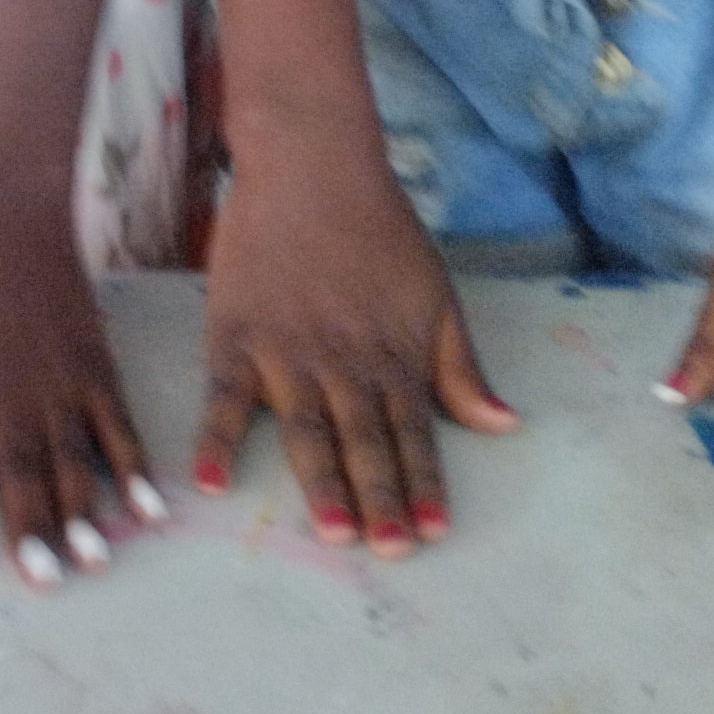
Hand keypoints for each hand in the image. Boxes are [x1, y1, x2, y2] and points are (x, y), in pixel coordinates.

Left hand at [0, 187, 157, 583]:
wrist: (8, 211)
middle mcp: (8, 388)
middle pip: (20, 466)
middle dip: (31, 525)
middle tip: (43, 580)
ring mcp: (59, 379)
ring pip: (74, 455)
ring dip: (84, 510)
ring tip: (92, 561)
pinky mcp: (96, 366)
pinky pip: (119, 426)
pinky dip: (135, 469)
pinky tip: (149, 511)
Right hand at [196, 120, 514, 549]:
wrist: (310, 165)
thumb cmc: (378, 228)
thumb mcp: (435, 293)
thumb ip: (461, 366)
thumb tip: (502, 424)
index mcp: (393, 354)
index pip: (415, 432)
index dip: (424, 484)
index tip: (434, 532)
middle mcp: (343, 362)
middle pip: (364, 441)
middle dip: (381, 499)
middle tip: (389, 549)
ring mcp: (286, 351)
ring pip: (307, 430)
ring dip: (322, 484)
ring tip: (335, 533)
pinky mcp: (235, 334)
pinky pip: (224, 397)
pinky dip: (216, 440)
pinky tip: (210, 483)